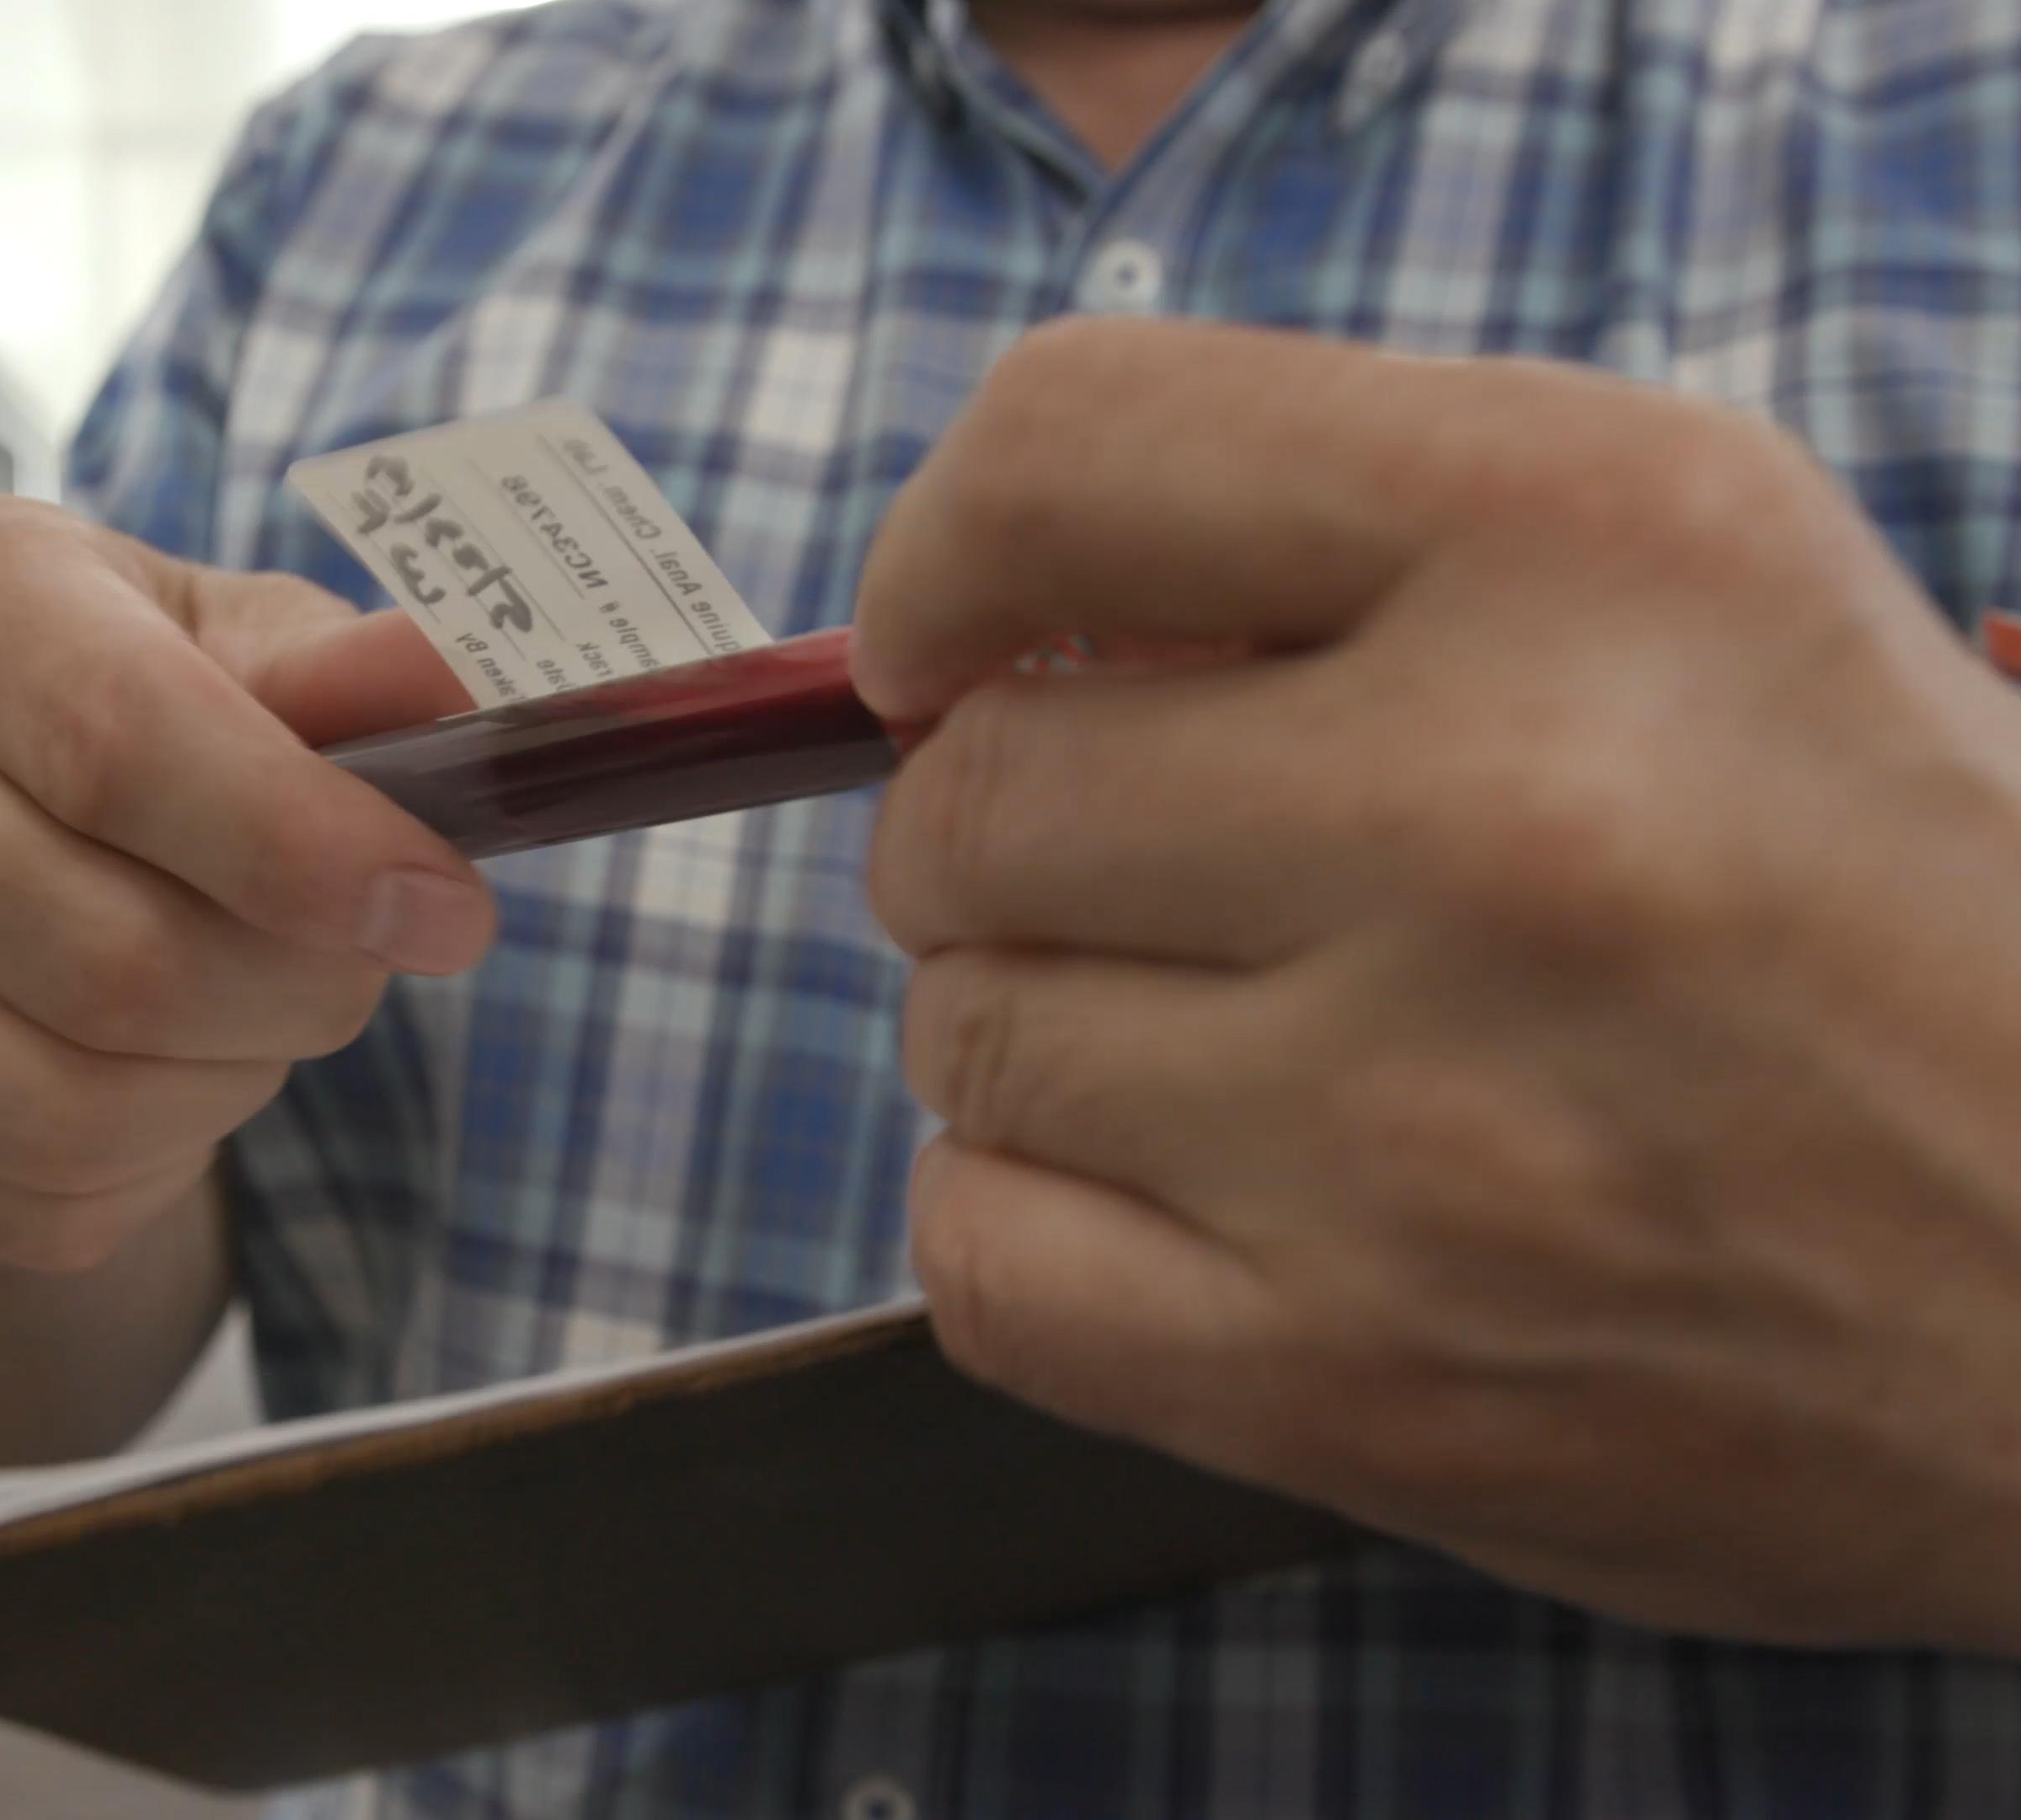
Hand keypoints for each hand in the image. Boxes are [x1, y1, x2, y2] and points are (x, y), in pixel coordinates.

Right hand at [0, 496, 490, 1270]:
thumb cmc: (147, 706)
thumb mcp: (244, 643)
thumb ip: (352, 671)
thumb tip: (484, 687)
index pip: (119, 745)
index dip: (304, 850)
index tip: (441, 908)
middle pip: (108, 955)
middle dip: (296, 991)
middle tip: (367, 964)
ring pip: (63, 1106)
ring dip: (225, 1089)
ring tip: (266, 1018)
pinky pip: (22, 1197)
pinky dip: (146, 1173)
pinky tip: (174, 1086)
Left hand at [853, 319, 2020, 1649]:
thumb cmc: (1906, 921)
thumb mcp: (1707, 602)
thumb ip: (1358, 556)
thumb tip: (1009, 627)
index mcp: (1599, 542)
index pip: (1070, 445)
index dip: (949, 556)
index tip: (952, 643)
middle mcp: (1494, 806)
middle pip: (975, 792)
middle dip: (1008, 836)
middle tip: (1144, 882)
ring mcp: (1409, 1121)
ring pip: (960, 1029)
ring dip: (1038, 1030)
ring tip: (1226, 1051)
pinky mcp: (1352, 1376)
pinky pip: (978, 1255)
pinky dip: (1033, 1225)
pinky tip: (1188, 1203)